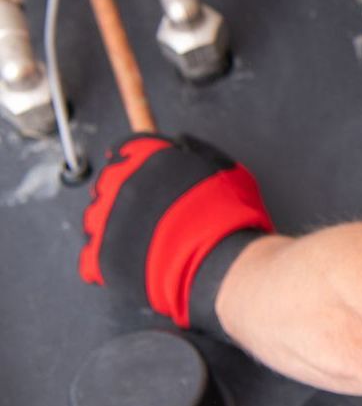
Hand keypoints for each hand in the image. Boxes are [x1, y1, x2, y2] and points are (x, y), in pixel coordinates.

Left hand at [80, 134, 273, 336]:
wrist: (219, 262)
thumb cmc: (226, 216)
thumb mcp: (224, 168)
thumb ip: (197, 151)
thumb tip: (182, 143)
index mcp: (145, 156)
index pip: (125, 148)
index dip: (136, 161)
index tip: (140, 170)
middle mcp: (119, 183)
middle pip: (108, 182)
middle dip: (126, 193)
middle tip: (154, 210)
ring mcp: (105, 220)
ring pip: (96, 218)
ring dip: (116, 225)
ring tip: (147, 238)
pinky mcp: (100, 256)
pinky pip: (91, 255)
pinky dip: (108, 258)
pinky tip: (134, 258)